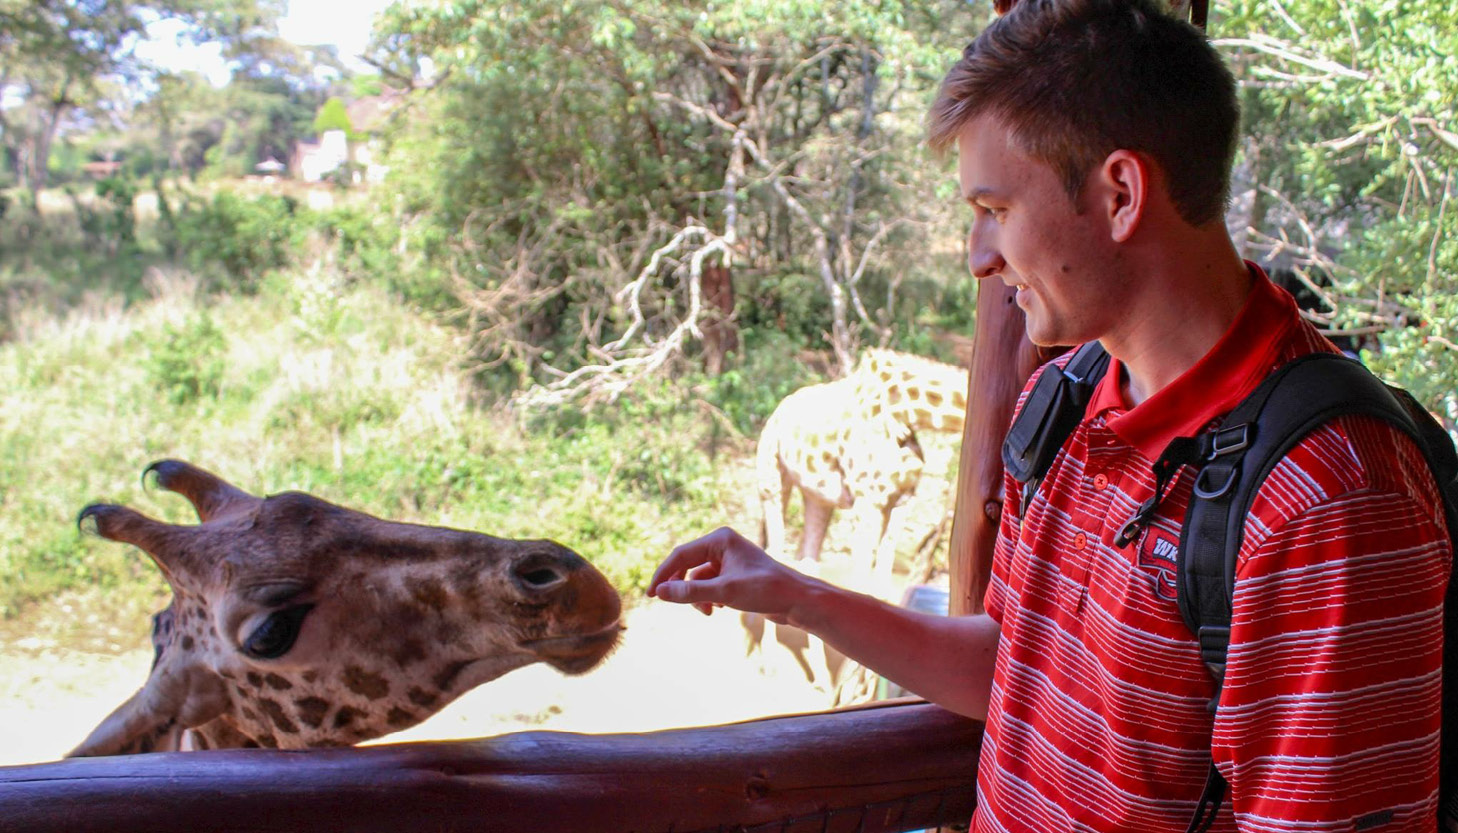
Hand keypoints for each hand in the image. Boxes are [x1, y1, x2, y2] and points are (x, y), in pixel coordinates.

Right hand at [648, 527, 808, 621]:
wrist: (797, 600)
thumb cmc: (765, 590)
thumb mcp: (724, 593)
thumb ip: (690, 592)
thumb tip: (660, 592)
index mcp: (720, 539)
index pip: (681, 555)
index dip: (664, 575)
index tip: (652, 595)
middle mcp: (723, 545)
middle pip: (688, 565)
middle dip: (682, 587)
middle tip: (671, 603)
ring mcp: (730, 560)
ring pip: (699, 578)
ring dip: (698, 596)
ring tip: (707, 612)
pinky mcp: (736, 574)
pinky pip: (711, 584)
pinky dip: (709, 597)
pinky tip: (719, 609)